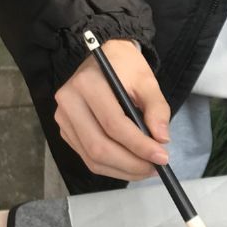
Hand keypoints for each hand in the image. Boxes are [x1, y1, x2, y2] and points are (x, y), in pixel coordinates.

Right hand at [54, 40, 170, 180]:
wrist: (105, 57)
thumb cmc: (126, 67)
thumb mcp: (147, 81)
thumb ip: (157, 109)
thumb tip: (161, 139)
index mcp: (88, 84)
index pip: (114, 124)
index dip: (139, 145)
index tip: (162, 157)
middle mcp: (69, 102)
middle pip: (98, 146)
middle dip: (130, 163)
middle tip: (155, 168)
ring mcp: (64, 118)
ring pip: (92, 157)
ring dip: (121, 170)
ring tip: (146, 169)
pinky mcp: (66, 130)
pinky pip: (87, 157)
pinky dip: (111, 167)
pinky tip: (129, 165)